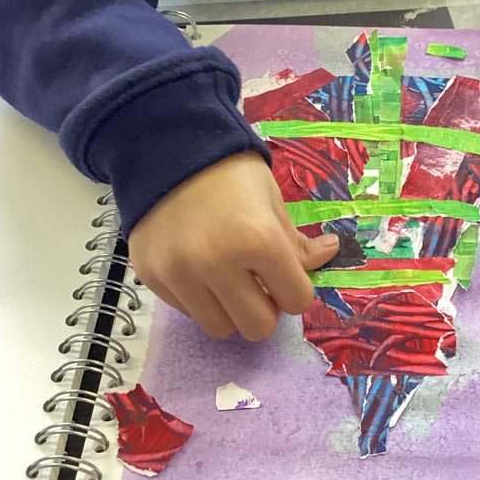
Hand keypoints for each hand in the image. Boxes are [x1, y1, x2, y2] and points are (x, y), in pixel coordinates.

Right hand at [129, 152, 338, 340]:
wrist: (166, 150)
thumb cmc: (229, 172)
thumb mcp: (271, 200)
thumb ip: (295, 242)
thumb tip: (328, 256)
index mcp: (258, 239)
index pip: (296, 301)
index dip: (295, 290)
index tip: (284, 277)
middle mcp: (217, 263)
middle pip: (257, 327)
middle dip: (264, 310)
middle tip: (257, 285)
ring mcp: (179, 273)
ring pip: (220, 328)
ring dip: (230, 310)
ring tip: (226, 279)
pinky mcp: (151, 277)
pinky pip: (187, 311)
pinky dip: (199, 299)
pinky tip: (197, 267)